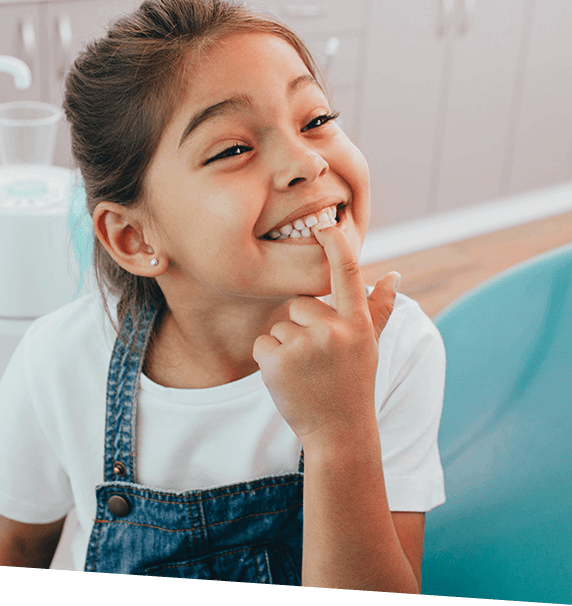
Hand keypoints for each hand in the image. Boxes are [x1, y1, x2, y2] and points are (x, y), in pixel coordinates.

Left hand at [252, 223, 400, 445]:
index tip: (323, 222)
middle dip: (303, 327)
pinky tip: (289, 379)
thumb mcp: (370, 346)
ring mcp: (305, 346)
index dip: (334, 244)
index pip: (346, 273)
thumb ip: (377, 309)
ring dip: (287, 346)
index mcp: (357, 323)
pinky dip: (270, 359)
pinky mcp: (277, 361)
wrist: (339, 434)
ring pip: (280, 325)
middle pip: (299, 305)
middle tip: (318, 359)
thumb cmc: (354, 384)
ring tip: (306, 372)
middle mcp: (333, 330)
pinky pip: (264, 342)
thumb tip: (393, 275)